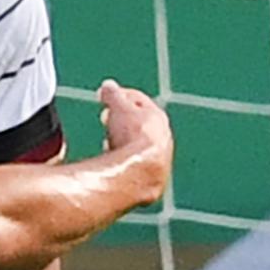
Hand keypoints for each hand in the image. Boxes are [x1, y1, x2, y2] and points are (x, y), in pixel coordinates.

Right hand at [97, 81, 172, 202]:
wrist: (139, 172)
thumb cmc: (131, 136)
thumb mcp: (118, 107)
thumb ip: (113, 94)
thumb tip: (108, 86)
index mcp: (158, 118)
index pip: (139, 102)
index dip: (119, 96)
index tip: (104, 97)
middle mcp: (164, 140)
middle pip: (141, 125)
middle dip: (122, 120)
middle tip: (106, 118)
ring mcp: (160, 163)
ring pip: (139, 149)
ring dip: (123, 144)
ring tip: (107, 143)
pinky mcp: (152, 183)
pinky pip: (136, 169)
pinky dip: (125, 163)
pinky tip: (113, 165)